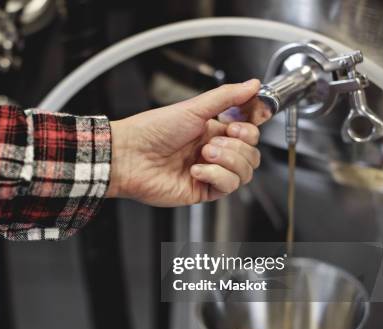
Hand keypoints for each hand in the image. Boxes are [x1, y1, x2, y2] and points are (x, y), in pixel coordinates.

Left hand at [106, 80, 266, 205]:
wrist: (129, 155)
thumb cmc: (152, 130)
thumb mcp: (193, 108)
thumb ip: (226, 97)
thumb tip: (253, 84)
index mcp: (211, 130)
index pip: (249, 131)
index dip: (253, 126)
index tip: (254, 115)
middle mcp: (212, 152)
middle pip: (251, 153)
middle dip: (238, 145)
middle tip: (215, 140)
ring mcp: (209, 172)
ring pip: (244, 172)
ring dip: (229, 160)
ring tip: (205, 153)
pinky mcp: (202, 191)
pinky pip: (228, 186)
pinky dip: (216, 175)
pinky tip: (196, 169)